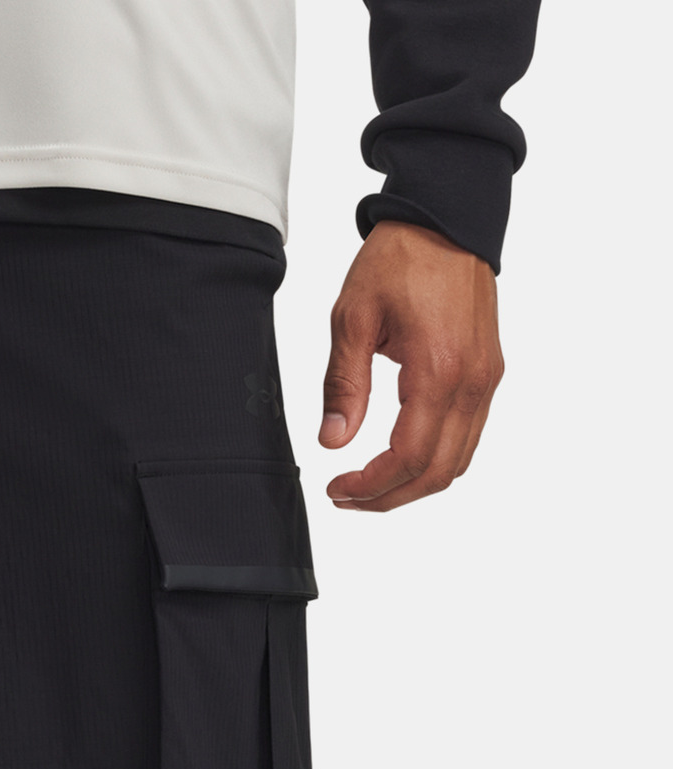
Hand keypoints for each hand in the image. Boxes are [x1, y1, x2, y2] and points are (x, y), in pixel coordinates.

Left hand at [319, 222, 502, 512]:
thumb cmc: (402, 257)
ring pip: (457, 461)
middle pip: (438, 473)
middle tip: (348, 496)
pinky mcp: (487, 373)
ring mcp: (485, 379)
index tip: (337, 488)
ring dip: (413, 484)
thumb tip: (334, 441)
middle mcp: (472, 381)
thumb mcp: (352, 318)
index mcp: (438, 369)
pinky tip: (400, 456)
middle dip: (390, 496)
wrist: (447, 218)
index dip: (371, 486)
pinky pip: (467, 436)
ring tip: (369, 483)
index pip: (409, 457)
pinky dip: (434, 459)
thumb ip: (343, 385)